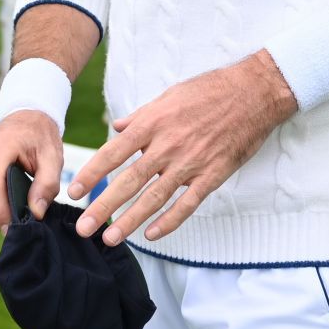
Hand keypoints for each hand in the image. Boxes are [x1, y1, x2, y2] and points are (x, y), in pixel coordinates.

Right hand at [0, 109, 64, 229]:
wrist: (24, 117)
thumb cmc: (40, 136)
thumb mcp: (52, 156)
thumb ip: (47, 184)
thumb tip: (36, 213)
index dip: (1, 212)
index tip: (17, 229)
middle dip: (3, 216)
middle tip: (28, 218)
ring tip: (21, 204)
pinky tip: (11, 198)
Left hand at [70, 51, 297, 245]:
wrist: (254, 92)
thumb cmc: (211, 90)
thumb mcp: (170, 94)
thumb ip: (141, 115)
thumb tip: (117, 127)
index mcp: (154, 122)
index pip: (113, 153)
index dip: (92, 173)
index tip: (74, 191)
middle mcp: (168, 145)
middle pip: (129, 181)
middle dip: (103, 206)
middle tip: (82, 227)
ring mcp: (191, 162)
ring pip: (154, 198)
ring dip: (130, 220)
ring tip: (110, 238)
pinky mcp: (213, 175)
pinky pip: (188, 204)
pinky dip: (170, 221)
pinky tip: (152, 234)